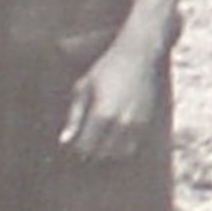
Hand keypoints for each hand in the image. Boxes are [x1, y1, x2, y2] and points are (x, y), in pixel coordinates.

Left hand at [59, 38, 159, 160]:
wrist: (139, 57)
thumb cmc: (107, 69)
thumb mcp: (83, 88)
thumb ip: (74, 116)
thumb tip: (64, 140)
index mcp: (102, 115)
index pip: (85, 146)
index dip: (76, 146)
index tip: (74, 139)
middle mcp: (121, 123)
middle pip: (102, 153)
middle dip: (91, 150)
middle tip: (85, 139)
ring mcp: (136, 124)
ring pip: (119, 153)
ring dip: (107, 150)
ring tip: (100, 139)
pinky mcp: (147, 122)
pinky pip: (132, 145)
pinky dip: (121, 146)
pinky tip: (114, 133)